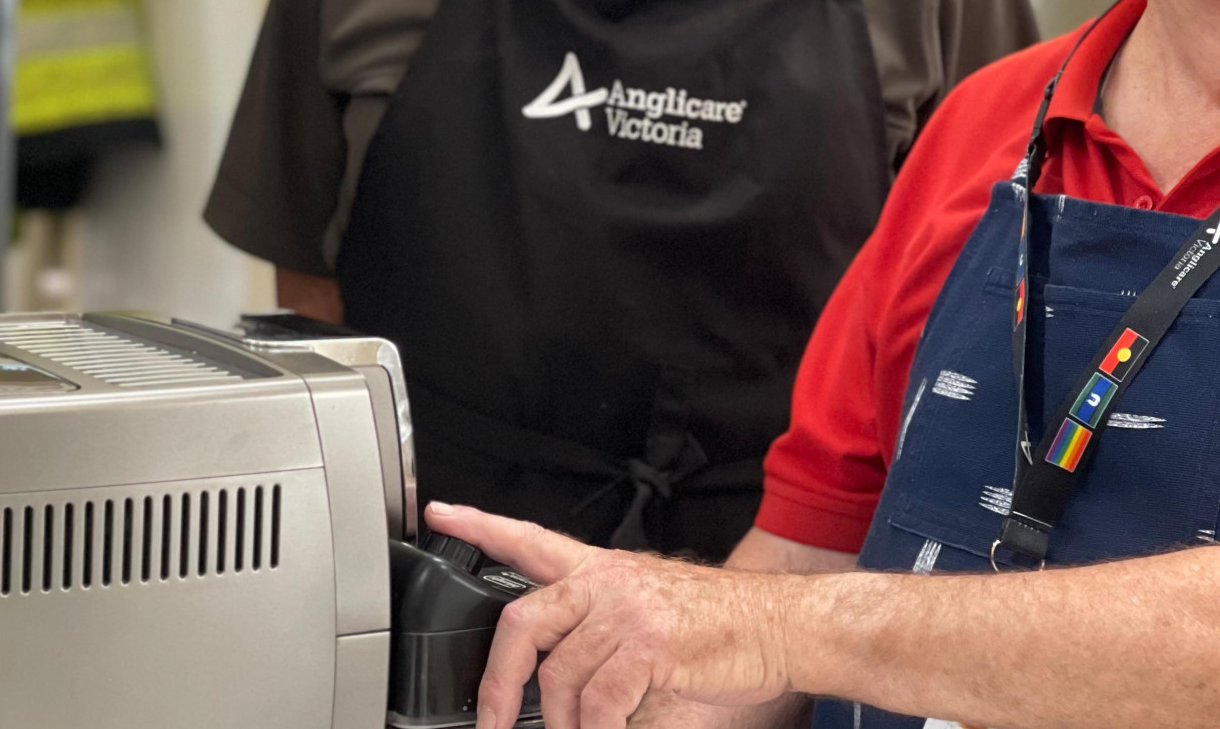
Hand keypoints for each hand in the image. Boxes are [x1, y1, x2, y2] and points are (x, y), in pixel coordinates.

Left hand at [424, 502, 800, 728]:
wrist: (780, 625)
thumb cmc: (718, 626)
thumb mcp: (649, 608)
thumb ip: (599, 627)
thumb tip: (554, 679)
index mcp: (602, 569)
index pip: (530, 539)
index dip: (480, 526)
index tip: (440, 512)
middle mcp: (606, 581)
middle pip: (521, 622)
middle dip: (498, 683)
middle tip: (491, 722)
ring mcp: (626, 610)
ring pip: (559, 677)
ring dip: (566, 722)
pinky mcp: (648, 643)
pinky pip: (598, 702)